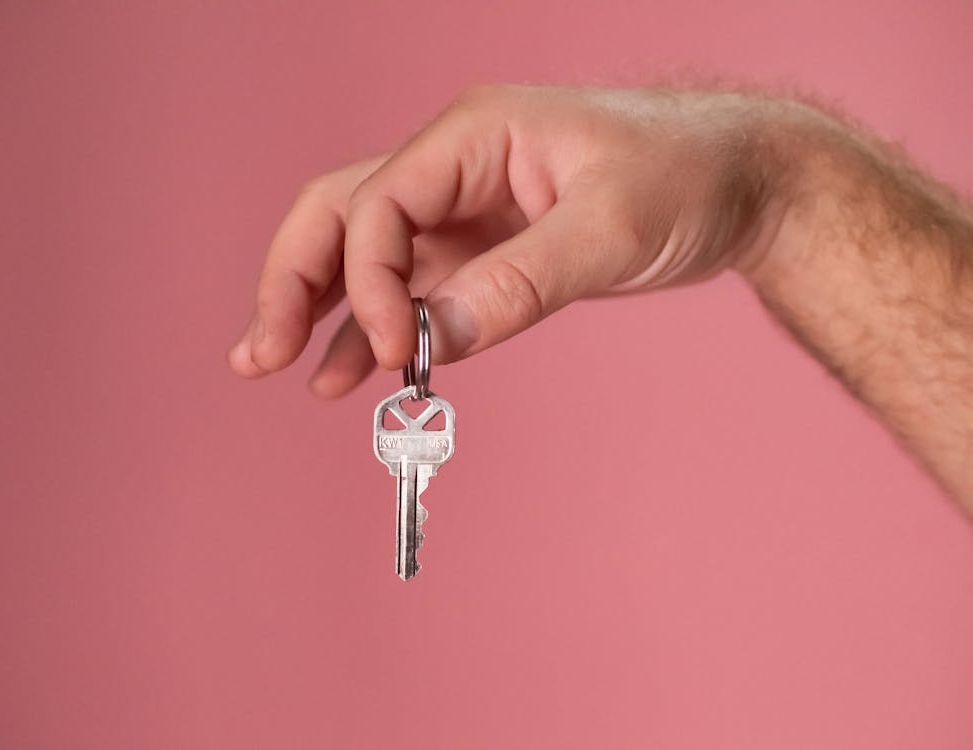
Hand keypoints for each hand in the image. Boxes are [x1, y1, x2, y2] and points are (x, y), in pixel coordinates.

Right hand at [227, 84, 801, 396]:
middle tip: (260, 354)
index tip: (394, 354)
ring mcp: (463, 211)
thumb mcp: (610, 228)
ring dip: (316, 306)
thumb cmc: (686, 177)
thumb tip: (435, 341)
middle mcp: (452, 168)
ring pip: (362, 253)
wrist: (739, 182)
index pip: (378, 206)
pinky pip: (410, 288)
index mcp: (471, 135)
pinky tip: (347, 370)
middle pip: (340, 215)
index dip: (368, 283)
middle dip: (292, 280)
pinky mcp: (484, 251)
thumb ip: (520, 283)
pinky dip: (373, 326)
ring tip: (274, 365)